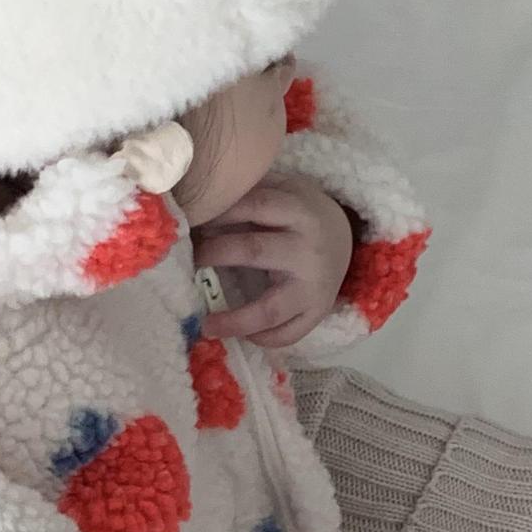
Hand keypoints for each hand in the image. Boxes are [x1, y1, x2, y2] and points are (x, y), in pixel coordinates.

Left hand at [194, 171, 354, 349]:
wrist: (344, 236)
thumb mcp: (283, 192)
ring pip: (270, 309)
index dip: (219, 212)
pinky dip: (261, 339)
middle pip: (253, 251)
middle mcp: (308, 249)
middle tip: (188, 260)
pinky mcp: (319, 312)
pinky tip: (240, 335)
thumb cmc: (299, 214)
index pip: (254, 206)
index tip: (190, 220)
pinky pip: (288, 334)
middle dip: (214, 255)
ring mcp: (315, 286)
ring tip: (207, 325)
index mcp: (299, 212)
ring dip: (234, 320)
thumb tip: (198, 203)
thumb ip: (250, 194)